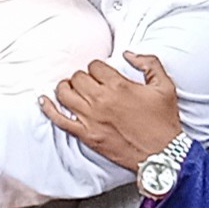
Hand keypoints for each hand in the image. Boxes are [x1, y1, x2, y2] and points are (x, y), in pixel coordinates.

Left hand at [40, 52, 183, 171]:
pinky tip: (43, 100)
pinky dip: (48, 109)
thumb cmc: (164, 121)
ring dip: (66, 88)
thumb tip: (129, 54)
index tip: (103, 74)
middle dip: (83, 77)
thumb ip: (149, 63)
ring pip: (65, 94)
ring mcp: (91, 118)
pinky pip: (59, 119)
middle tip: (90, 84)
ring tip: (71, 89)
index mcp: (119, 85)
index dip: (98, 68)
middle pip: (78, 78)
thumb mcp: (165, 86)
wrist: (163, 153)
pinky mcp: (86, 135)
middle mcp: (101, 100)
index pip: (94, 66)